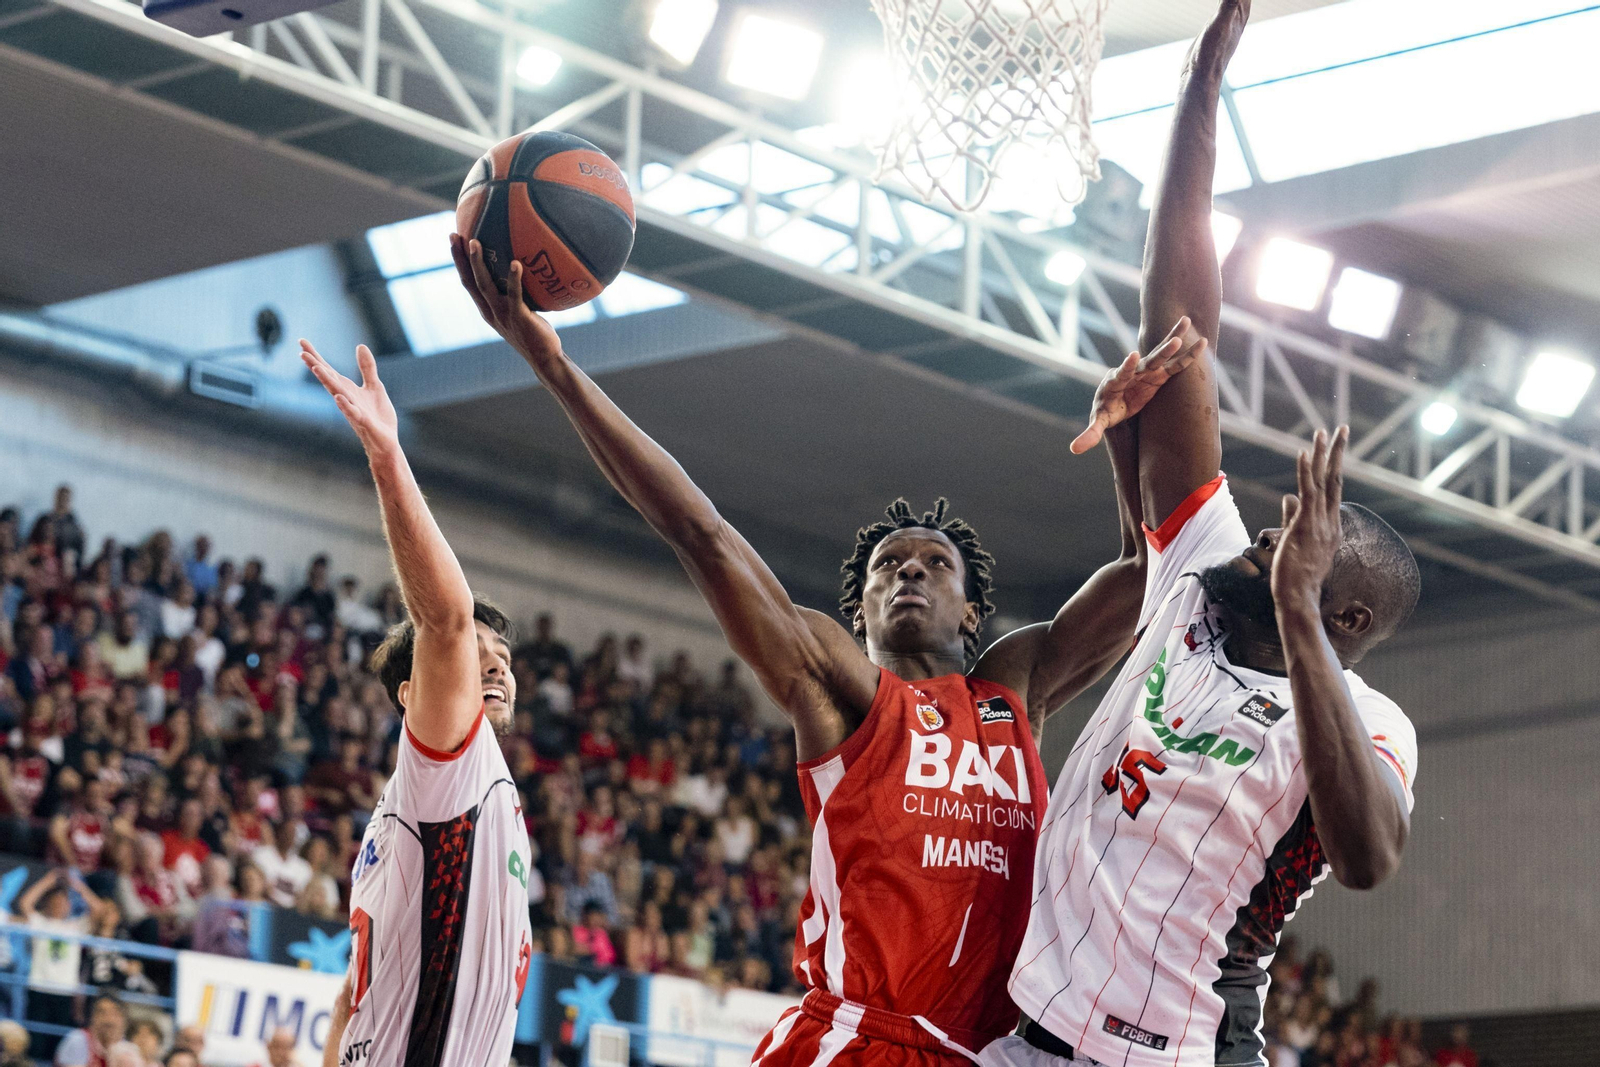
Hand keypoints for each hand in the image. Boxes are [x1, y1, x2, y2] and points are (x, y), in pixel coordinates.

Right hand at [301, 341, 399, 454]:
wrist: (385, 441)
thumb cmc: (377, 415)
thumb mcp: (375, 386)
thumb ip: (367, 367)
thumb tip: (360, 346)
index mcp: (347, 389)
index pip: (328, 370)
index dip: (315, 356)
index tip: (301, 341)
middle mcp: (345, 398)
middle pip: (328, 379)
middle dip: (316, 366)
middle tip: (301, 352)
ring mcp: (353, 410)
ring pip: (337, 394)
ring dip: (327, 381)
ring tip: (316, 368)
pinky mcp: (364, 422)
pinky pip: (353, 412)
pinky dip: (345, 405)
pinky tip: (339, 396)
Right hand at [451, 234, 564, 371]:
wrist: (544, 358)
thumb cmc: (535, 333)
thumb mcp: (518, 311)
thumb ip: (514, 294)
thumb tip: (522, 266)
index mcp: (487, 310)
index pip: (468, 283)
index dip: (459, 262)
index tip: (454, 240)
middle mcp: (491, 312)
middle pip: (470, 281)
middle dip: (460, 258)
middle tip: (454, 235)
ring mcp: (503, 315)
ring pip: (485, 286)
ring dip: (478, 263)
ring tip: (474, 242)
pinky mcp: (519, 317)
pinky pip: (515, 295)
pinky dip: (514, 279)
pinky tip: (516, 263)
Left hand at [1070, 317, 1204, 454]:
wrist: (1115, 401)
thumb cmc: (1105, 411)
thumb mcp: (1099, 422)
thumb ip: (1090, 433)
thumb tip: (1074, 449)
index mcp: (1115, 381)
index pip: (1122, 373)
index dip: (1127, 366)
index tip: (1132, 356)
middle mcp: (1133, 372)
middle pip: (1147, 361)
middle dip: (1160, 352)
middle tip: (1174, 341)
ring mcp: (1147, 371)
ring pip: (1162, 354)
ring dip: (1173, 340)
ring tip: (1186, 322)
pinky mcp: (1158, 375)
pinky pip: (1175, 364)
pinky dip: (1188, 355)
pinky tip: (1201, 342)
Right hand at [1189, 0, 1250, 79]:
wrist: (1199, 77)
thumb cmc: (1211, 53)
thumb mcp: (1219, 25)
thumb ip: (1228, 5)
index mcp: (1240, 15)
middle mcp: (1236, 19)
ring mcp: (1226, 25)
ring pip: (1234, 1)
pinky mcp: (1215, 31)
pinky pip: (1223, 8)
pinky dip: (1225, 2)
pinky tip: (1224, 3)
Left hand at [1271, 426, 1349, 609]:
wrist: (1297, 598)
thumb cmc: (1295, 576)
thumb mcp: (1296, 541)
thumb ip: (1293, 517)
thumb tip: (1288, 497)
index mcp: (1331, 526)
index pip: (1333, 490)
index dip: (1333, 466)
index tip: (1333, 446)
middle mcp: (1330, 521)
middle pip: (1336, 479)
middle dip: (1337, 452)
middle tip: (1341, 428)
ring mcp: (1320, 523)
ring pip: (1324, 481)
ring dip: (1322, 454)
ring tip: (1322, 431)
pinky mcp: (1306, 525)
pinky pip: (1308, 493)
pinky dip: (1306, 472)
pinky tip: (1304, 453)